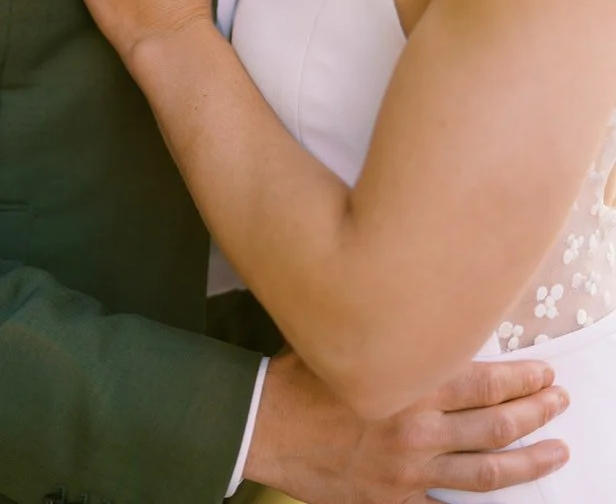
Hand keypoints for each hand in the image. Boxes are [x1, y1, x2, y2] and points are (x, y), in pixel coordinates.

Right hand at [247, 351, 569, 501]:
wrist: (258, 428)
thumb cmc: (293, 382)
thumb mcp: (343, 345)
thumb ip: (385, 342)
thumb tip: (418, 329)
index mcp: (408, 387)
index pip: (486, 382)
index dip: (522, 379)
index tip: (543, 374)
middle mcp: (418, 429)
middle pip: (497, 425)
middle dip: (536, 413)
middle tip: (557, 403)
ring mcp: (410, 469)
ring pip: (490, 470)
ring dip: (531, 461)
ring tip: (556, 452)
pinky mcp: (394, 497)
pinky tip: (499, 500)